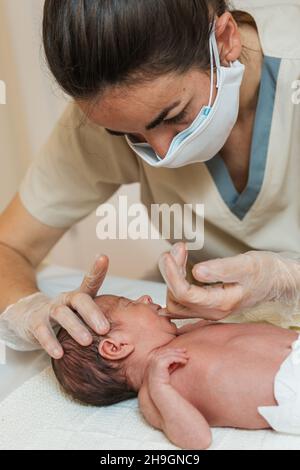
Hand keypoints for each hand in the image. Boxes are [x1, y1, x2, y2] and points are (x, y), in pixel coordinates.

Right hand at [0, 255, 109, 357]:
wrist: (28, 317)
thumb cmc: (66, 317)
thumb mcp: (82, 313)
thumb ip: (106, 312)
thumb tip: (142, 304)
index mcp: (80, 296)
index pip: (90, 281)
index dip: (97, 270)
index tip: (103, 258)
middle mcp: (65, 299)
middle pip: (80, 299)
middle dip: (92, 313)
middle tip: (105, 329)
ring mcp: (49, 309)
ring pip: (62, 314)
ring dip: (75, 328)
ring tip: (86, 342)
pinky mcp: (34, 322)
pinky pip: (42, 331)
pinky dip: (50, 342)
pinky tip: (59, 353)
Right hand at [147, 348, 188, 391]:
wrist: (159, 388)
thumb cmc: (163, 380)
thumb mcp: (168, 369)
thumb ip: (172, 363)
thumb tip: (179, 358)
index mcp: (154, 358)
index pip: (165, 351)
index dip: (174, 350)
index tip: (182, 350)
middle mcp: (154, 357)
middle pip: (168, 351)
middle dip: (178, 350)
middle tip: (186, 350)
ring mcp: (156, 360)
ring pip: (171, 354)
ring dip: (180, 355)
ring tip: (187, 357)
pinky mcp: (160, 363)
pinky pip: (172, 358)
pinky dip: (179, 359)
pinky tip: (184, 361)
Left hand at [159, 243, 299, 320]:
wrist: (276, 281)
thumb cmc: (264, 271)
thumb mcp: (246, 265)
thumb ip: (222, 269)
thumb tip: (197, 271)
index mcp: (221, 303)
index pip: (185, 294)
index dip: (172, 274)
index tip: (170, 254)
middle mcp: (212, 312)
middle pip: (176, 298)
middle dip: (170, 272)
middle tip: (177, 248)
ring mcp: (208, 310)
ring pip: (176, 301)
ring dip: (171, 276)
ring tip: (179, 252)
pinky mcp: (206, 305)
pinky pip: (181, 300)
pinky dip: (174, 282)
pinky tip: (176, 266)